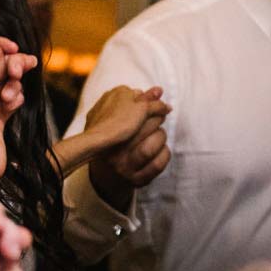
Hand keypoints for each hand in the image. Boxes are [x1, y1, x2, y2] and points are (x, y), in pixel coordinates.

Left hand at [81, 84, 171, 151]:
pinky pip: (107, 120)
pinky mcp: (93, 118)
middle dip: (137, 113)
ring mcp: (99, 106)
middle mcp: (109, 94)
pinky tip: (116, 135)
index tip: (151, 121)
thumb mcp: (144, 111)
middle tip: (140, 127)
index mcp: (122, 89)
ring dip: (125, 120)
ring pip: (119, 112)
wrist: (96, 139)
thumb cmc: (121, 124)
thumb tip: (168, 105)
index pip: (143, 97)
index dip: (149, 109)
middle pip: (130, 104)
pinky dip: (113, 125)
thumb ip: (157, 105)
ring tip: (128, 133)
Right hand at [86, 89, 171, 207]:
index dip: (148, 107)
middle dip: (156, 119)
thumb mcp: (118, 122)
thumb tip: (159, 90)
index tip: (155, 105)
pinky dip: (165, 152)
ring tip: (160, 132)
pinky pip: (157, 164)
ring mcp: (123, 168)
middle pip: (139, 129)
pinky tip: (163, 147)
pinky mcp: (136, 180)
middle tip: (160, 116)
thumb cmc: (116, 141)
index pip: (130, 115)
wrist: (106, 176)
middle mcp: (112, 152)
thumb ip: (138, 104)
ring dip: (160, 136)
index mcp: (105, 134)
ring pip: (149, 148)